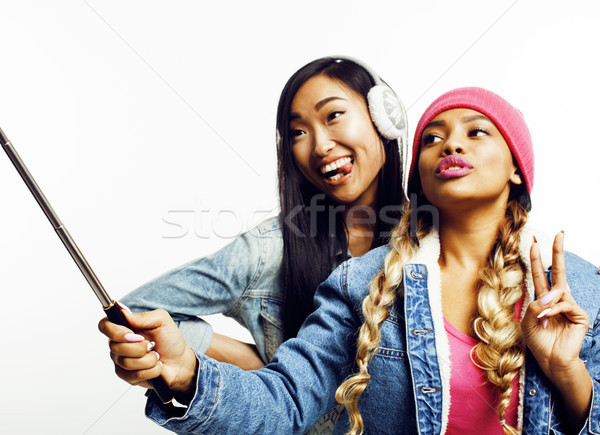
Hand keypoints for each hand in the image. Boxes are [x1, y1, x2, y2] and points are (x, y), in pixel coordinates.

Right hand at [98, 308, 197, 401]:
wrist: (179, 361)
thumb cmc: (169, 339)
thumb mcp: (162, 321)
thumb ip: (143, 316)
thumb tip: (124, 313)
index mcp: (125, 327)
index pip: (104, 326)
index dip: (114, 330)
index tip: (130, 333)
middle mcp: (119, 344)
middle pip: (115, 347)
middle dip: (139, 347)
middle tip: (151, 345)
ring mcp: (121, 361)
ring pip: (126, 362)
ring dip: (148, 359)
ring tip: (156, 355)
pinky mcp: (128, 377)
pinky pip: (134, 375)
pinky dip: (151, 370)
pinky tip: (155, 366)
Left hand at [521, 232, 590, 424]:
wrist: (551, 360)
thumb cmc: (538, 341)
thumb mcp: (527, 321)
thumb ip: (534, 305)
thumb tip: (549, 295)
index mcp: (543, 298)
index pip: (540, 274)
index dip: (537, 259)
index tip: (534, 242)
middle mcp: (557, 299)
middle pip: (558, 270)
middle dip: (558, 252)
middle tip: (558, 233)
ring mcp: (570, 306)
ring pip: (557, 292)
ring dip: (546, 303)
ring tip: (543, 318)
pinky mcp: (580, 315)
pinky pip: (564, 304)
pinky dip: (553, 310)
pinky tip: (549, 319)